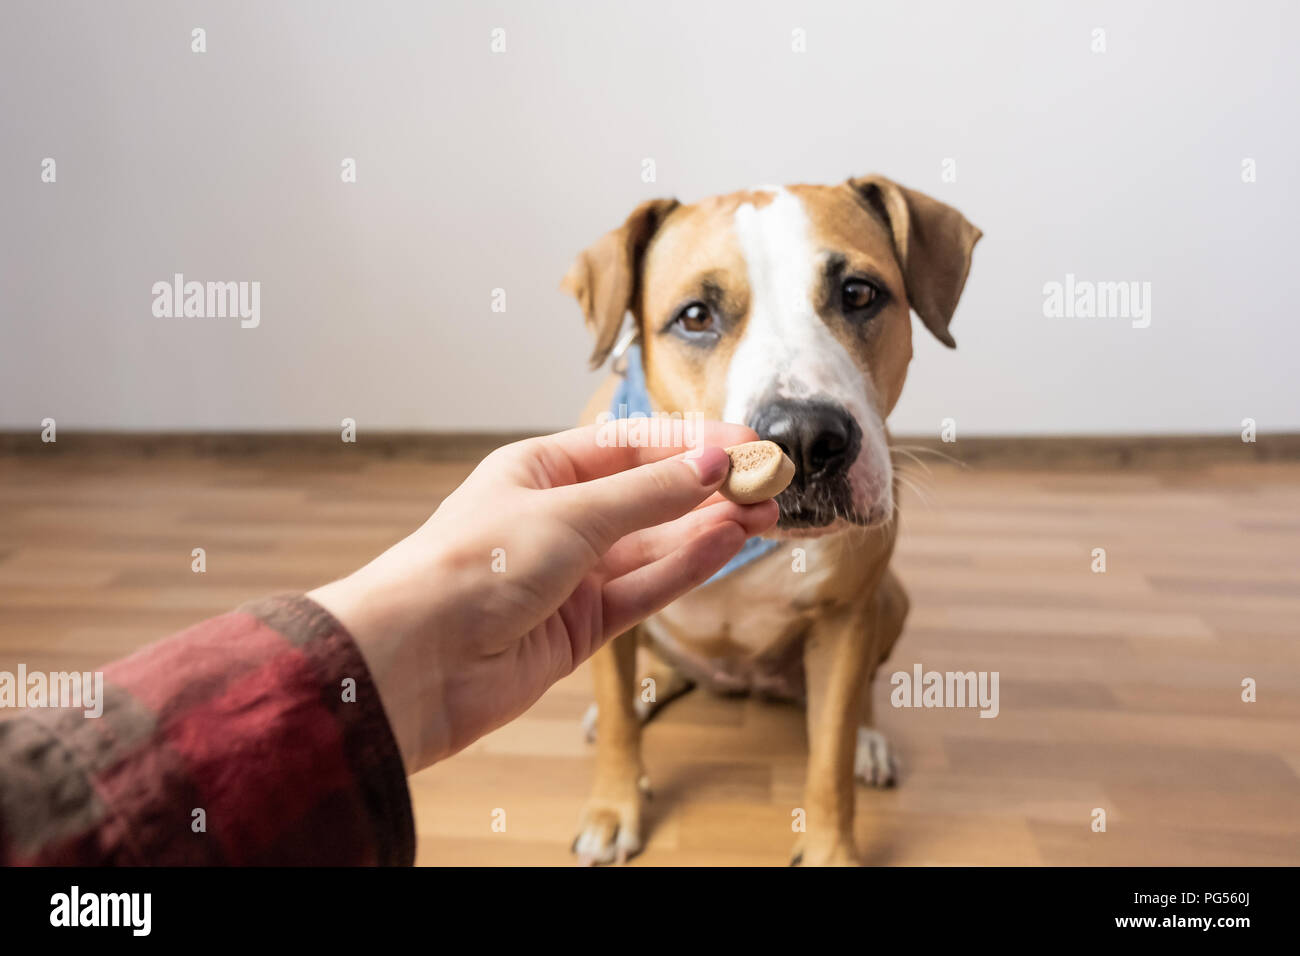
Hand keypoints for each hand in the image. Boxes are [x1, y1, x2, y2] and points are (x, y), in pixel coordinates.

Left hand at [308, 421, 777, 773]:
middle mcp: (557, 518)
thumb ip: (647, 494)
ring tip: (764, 512)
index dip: (693, 443)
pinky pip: (646, 588)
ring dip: (708, 527)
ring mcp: (571, 575)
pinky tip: (726, 543)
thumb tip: (713, 464)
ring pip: (654, 544)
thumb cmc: (468, 568)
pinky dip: (687, 567)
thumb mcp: (567, 515)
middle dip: (709, 488)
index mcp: (539, 471)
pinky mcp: (580, 626)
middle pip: (649, 496)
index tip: (749, 443)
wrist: (415, 663)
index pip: (632, 446)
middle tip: (770, 483)